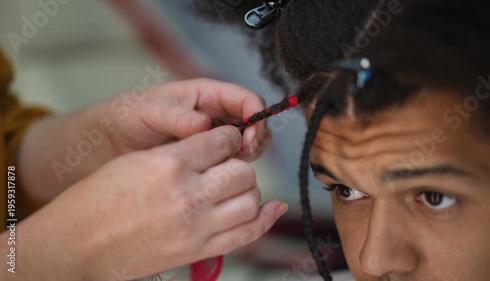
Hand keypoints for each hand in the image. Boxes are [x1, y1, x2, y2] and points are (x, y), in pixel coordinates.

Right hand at [8, 126, 286, 280]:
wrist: (79, 244)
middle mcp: (188, 194)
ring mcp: (197, 226)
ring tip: (231, 187)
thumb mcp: (137, 161)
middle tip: (225, 165)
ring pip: (250, 198)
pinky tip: (274, 207)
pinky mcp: (199, 250)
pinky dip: (266, 218)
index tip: (225, 140)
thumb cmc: (98, 199)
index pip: (222, 140)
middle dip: (237, 162)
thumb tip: (215, 146)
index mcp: (170, 163)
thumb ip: (180, 152)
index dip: (227, 137)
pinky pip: (248, 232)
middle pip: (242, 170)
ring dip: (247, 188)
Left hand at [98, 78, 270, 161]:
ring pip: (248, 143)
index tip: (248, 139)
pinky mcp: (207, 158)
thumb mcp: (149, 112)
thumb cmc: (128, 116)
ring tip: (229, 167)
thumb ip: (177, 118)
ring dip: (247, 155)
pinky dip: (233, 169)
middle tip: (243, 156)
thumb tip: (205, 126)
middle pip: (255, 122)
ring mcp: (213, 137)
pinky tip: (219, 177)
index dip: (256, 117)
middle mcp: (215, 114)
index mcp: (206, 94)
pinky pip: (231, 162)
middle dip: (256, 138)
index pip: (247, 99)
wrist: (110, 143)